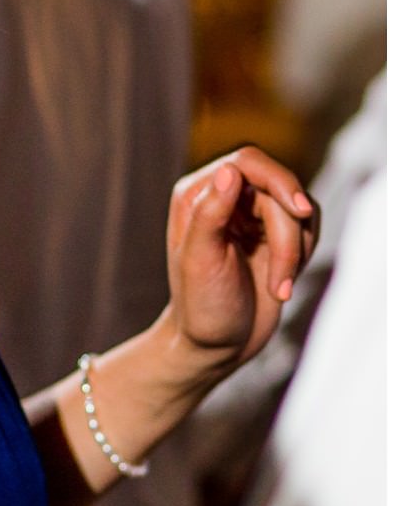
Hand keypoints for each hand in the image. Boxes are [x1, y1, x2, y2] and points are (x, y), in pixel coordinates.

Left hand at [166, 145, 318, 375]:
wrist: (218, 344)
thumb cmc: (201, 304)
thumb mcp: (200, 261)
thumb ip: (210, 213)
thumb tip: (230, 170)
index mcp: (197, 194)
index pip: (247, 162)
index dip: (279, 180)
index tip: (301, 211)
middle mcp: (224, 197)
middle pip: (280, 190)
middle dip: (287, 236)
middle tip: (282, 279)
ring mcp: (252, 214)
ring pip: (300, 210)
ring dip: (295, 253)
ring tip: (278, 288)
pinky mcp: (275, 234)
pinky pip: (309, 228)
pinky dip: (304, 255)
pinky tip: (283, 283)